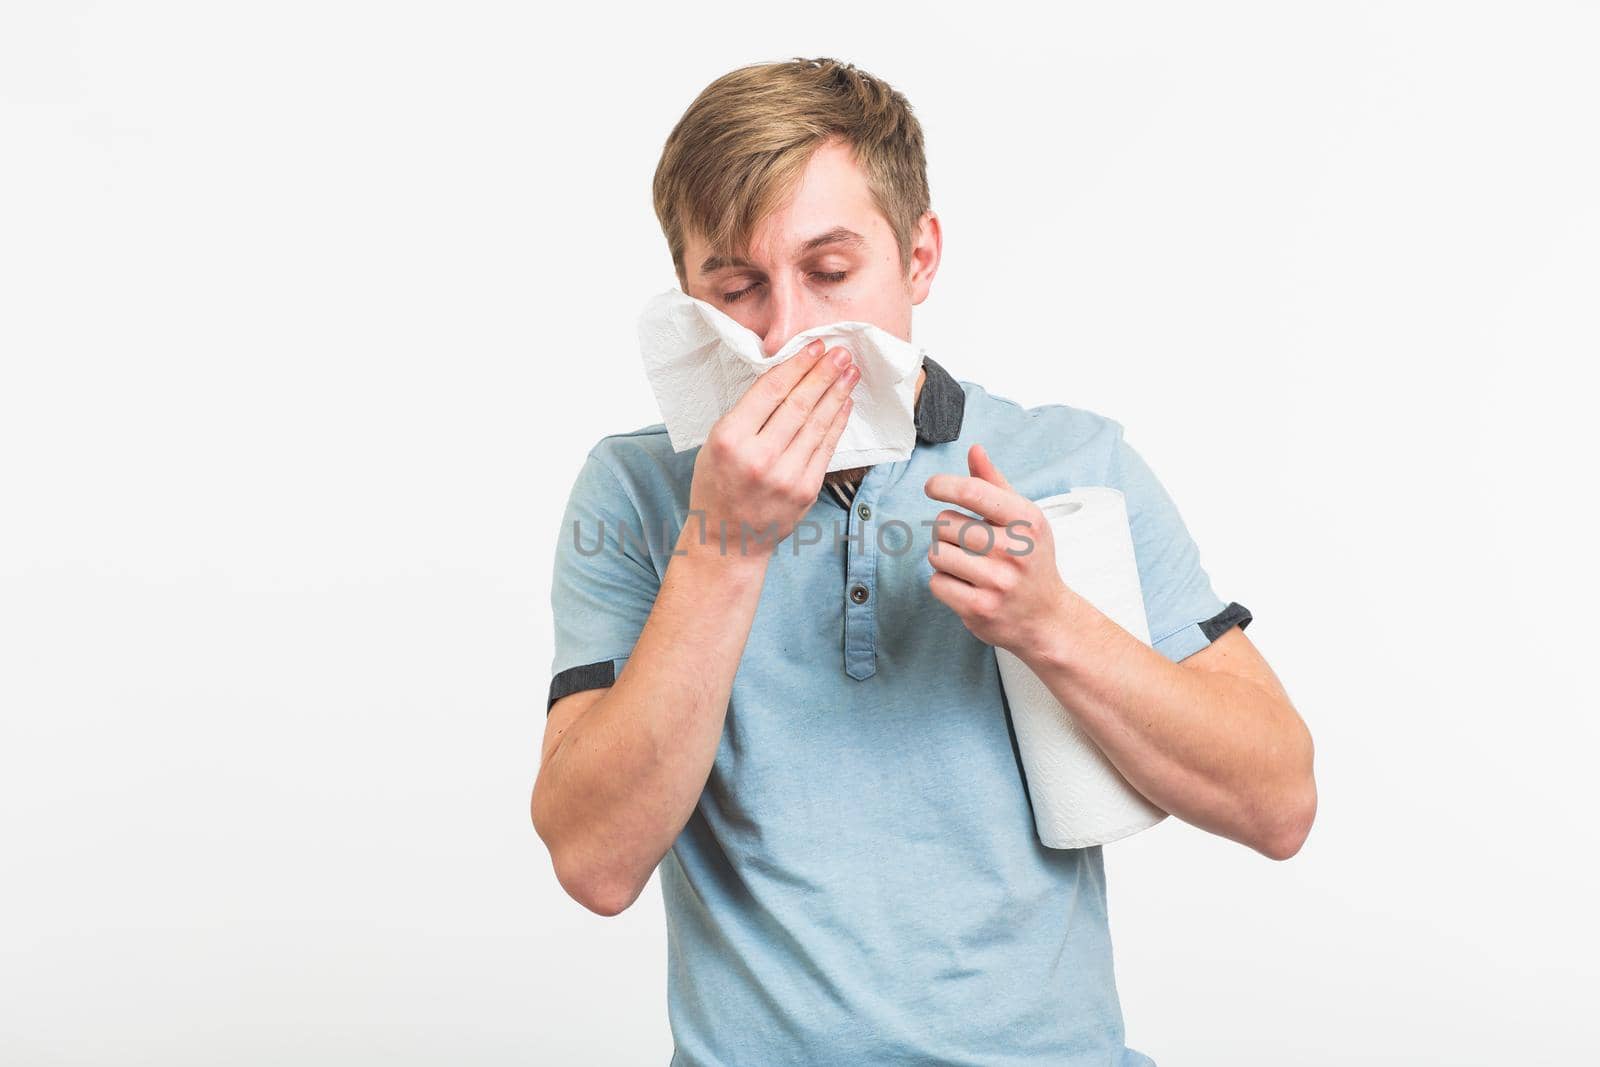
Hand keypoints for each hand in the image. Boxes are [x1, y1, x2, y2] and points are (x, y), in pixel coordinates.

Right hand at [685, 339, 857, 564]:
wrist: (727, 539)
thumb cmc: (717, 485)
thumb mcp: (715, 443)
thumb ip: (747, 414)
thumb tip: (787, 376)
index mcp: (729, 439)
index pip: (770, 391)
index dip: (797, 365)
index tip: (815, 346)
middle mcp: (758, 457)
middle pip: (798, 405)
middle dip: (824, 374)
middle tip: (842, 352)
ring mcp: (785, 476)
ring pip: (817, 425)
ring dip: (837, 394)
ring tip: (850, 372)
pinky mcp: (805, 490)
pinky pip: (825, 448)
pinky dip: (837, 423)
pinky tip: (845, 404)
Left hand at [923, 443, 1081, 656]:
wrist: (1046, 618)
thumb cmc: (1032, 562)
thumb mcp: (1024, 519)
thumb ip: (995, 484)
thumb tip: (974, 450)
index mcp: (1026, 520)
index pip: (973, 491)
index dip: (944, 485)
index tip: (932, 487)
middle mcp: (1014, 549)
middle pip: (945, 523)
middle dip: (947, 530)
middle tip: (966, 542)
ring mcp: (997, 581)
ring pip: (937, 553)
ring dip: (943, 557)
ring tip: (966, 564)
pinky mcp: (980, 607)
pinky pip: (936, 583)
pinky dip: (944, 583)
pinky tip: (966, 585)